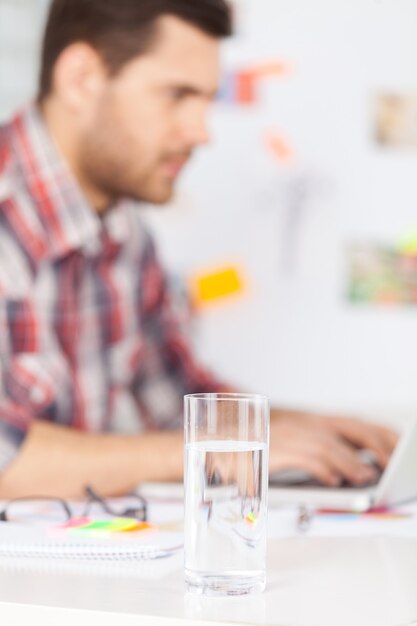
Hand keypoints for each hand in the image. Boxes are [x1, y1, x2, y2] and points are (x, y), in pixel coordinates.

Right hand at [269, 409, 398, 486]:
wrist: (224, 446)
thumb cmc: (264, 450)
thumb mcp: (298, 445)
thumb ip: (326, 453)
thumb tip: (360, 471)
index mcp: (315, 422)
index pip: (357, 424)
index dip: (381, 435)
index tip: (400, 448)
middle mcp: (306, 423)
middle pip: (349, 428)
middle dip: (373, 445)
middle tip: (391, 464)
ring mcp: (291, 434)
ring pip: (328, 445)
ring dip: (349, 462)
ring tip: (365, 479)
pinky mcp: (275, 449)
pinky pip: (303, 458)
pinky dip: (321, 470)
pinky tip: (333, 481)